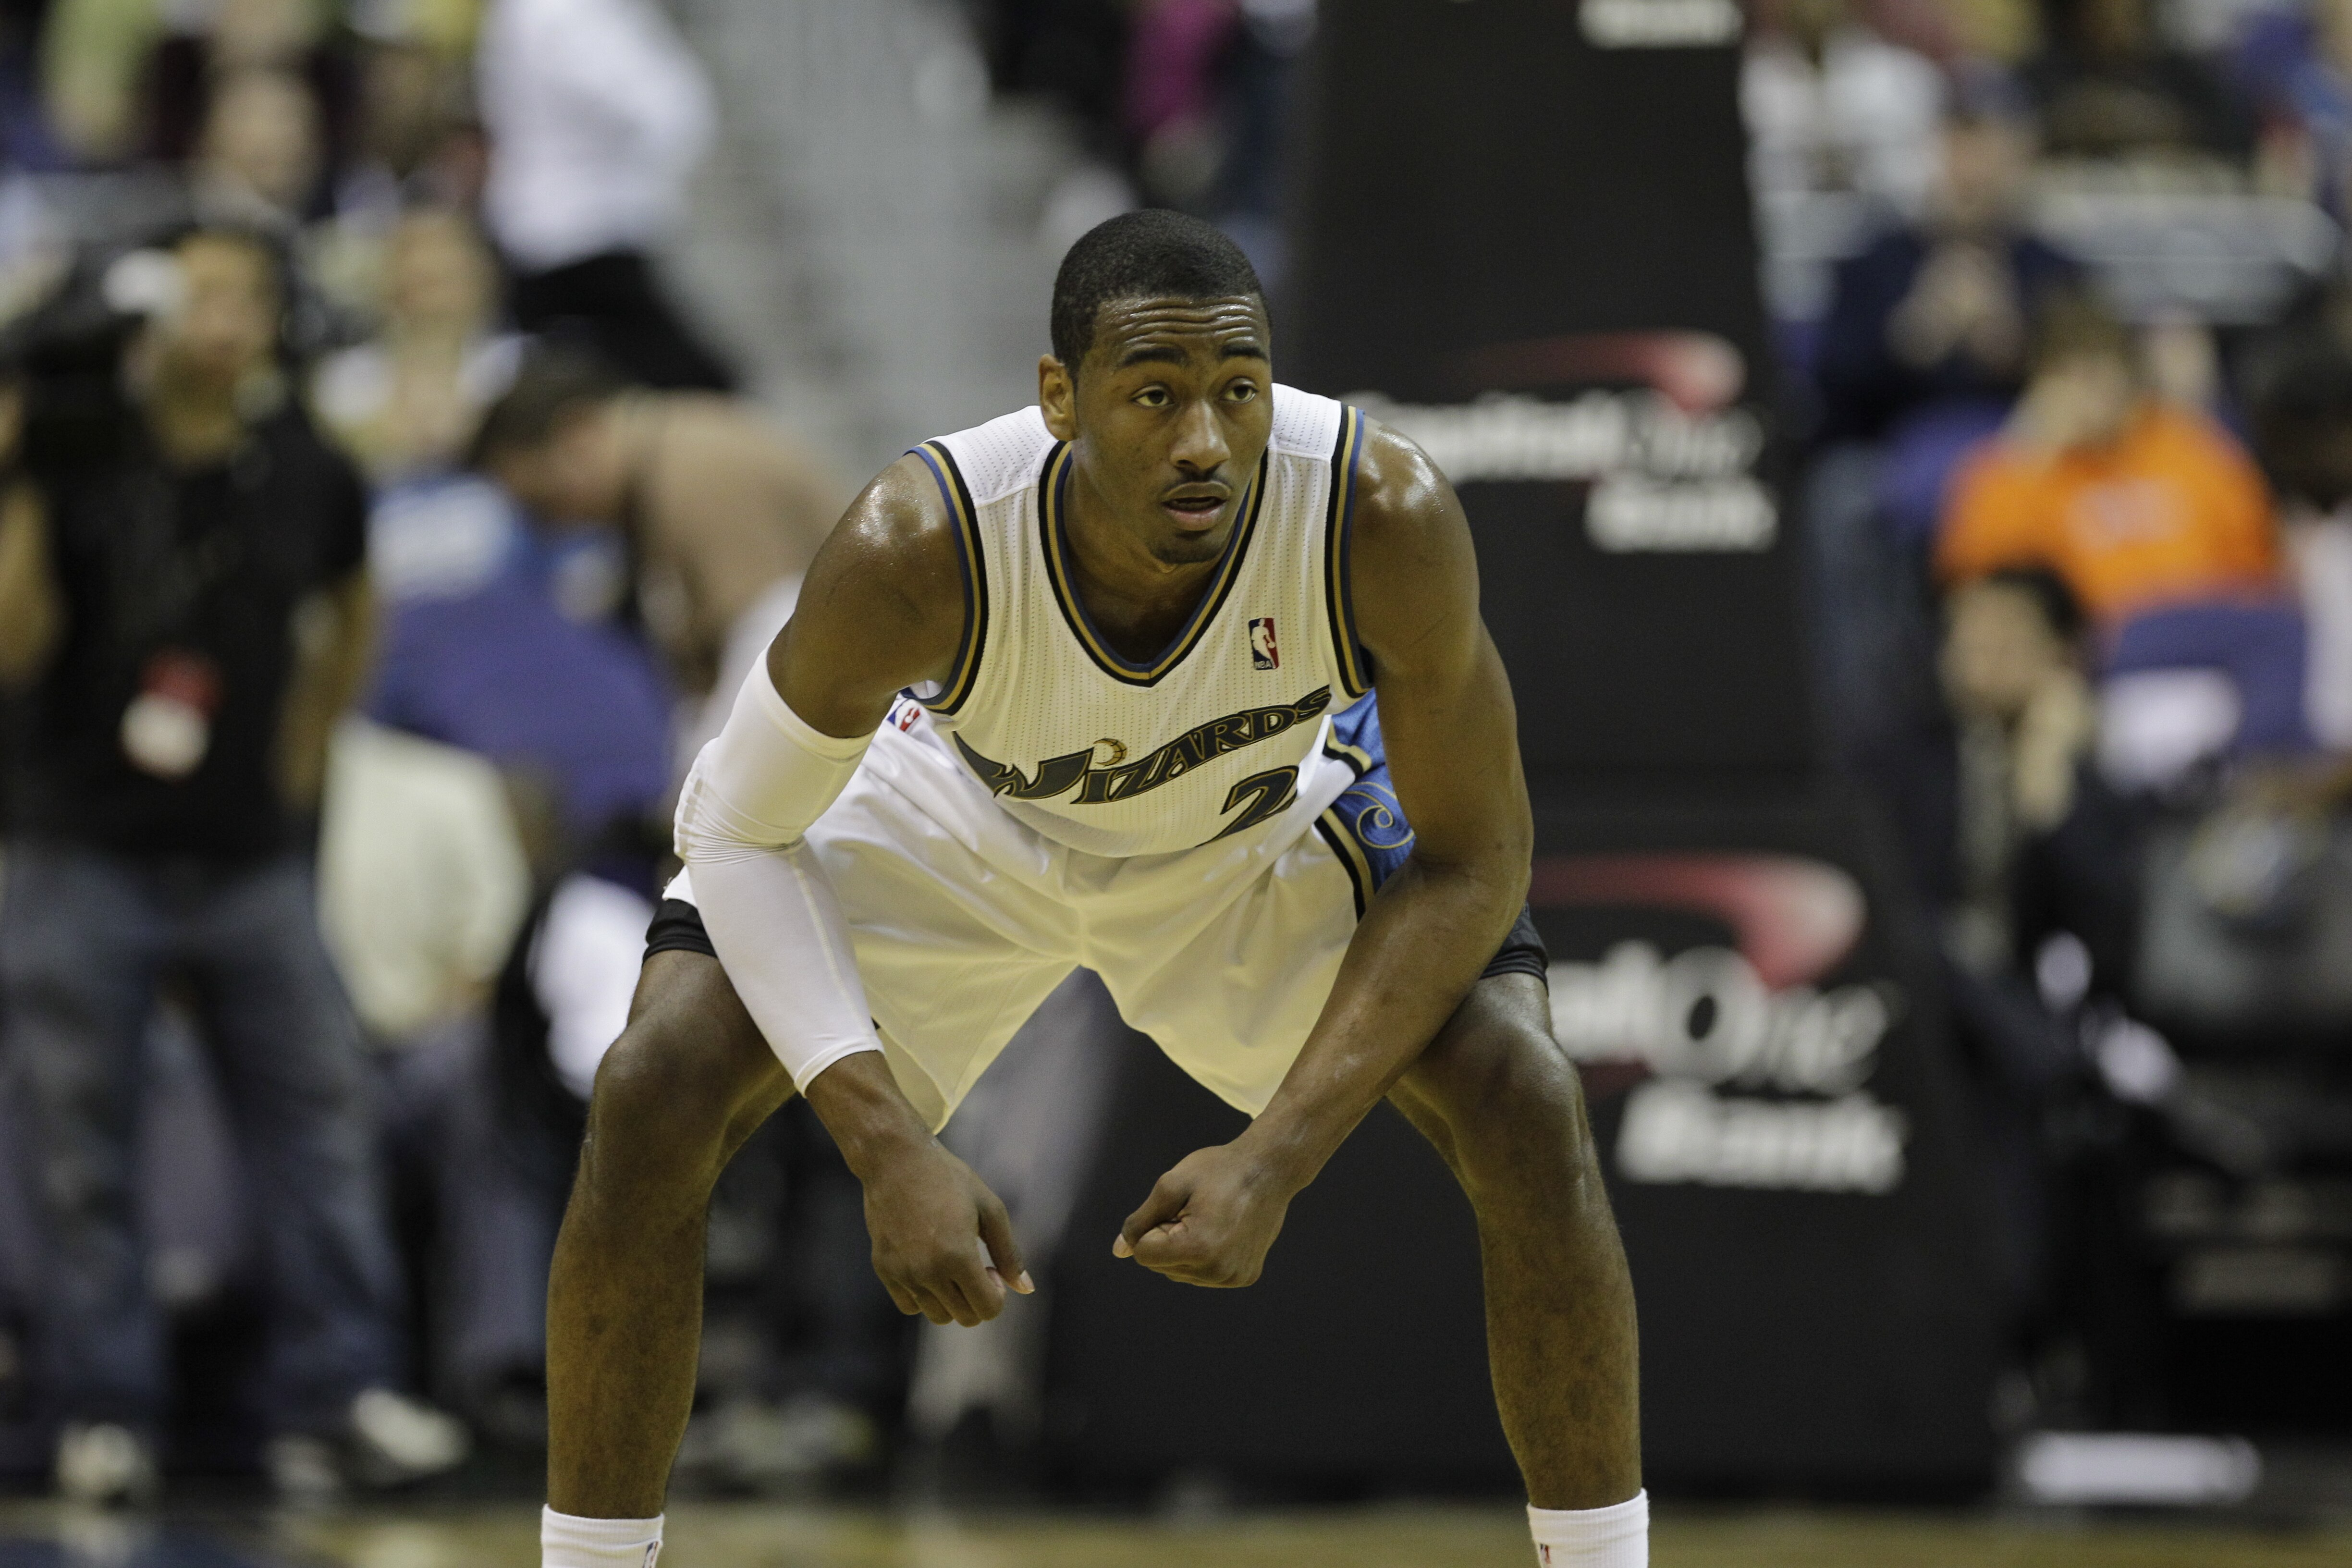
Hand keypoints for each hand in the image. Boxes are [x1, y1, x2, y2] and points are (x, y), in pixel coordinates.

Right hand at [860, 1139, 1032, 1325]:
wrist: (896, 1160)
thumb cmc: (949, 1178)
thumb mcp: (989, 1209)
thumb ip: (1009, 1253)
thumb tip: (1027, 1288)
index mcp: (958, 1256)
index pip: (987, 1309)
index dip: (997, 1295)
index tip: (991, 1269)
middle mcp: (927, 1271)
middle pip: (964, 1317)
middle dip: (977, 1298)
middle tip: (974, 1264)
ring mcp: (902, 1273)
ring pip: (937, 1316)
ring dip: (952, 1299)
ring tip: (951, 1264)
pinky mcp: (883, 1269)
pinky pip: (909, 1306)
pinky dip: (924, 1296)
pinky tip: (929, 1266)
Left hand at [1115, 1140, 1298, 1287]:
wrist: (1270, 1170)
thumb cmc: (1220, 1170)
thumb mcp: (1171, 1184)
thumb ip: (1140, 1220)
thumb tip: (1119, 1251)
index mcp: (1197, 1248)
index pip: (1143, 1254)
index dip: (1151, 1226)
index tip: (1175, 1207)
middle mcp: (1217, 1272)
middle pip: (1160, 1266)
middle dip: (1166, 1239)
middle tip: (1194, 1209)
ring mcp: (1232, 1278)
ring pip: (1180, 1273)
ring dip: (1183, 1249)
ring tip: (1209, 1219)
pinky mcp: (1244, 1277)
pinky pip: (1204, 1275)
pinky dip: (1203, 1256)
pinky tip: (1221, 1231)